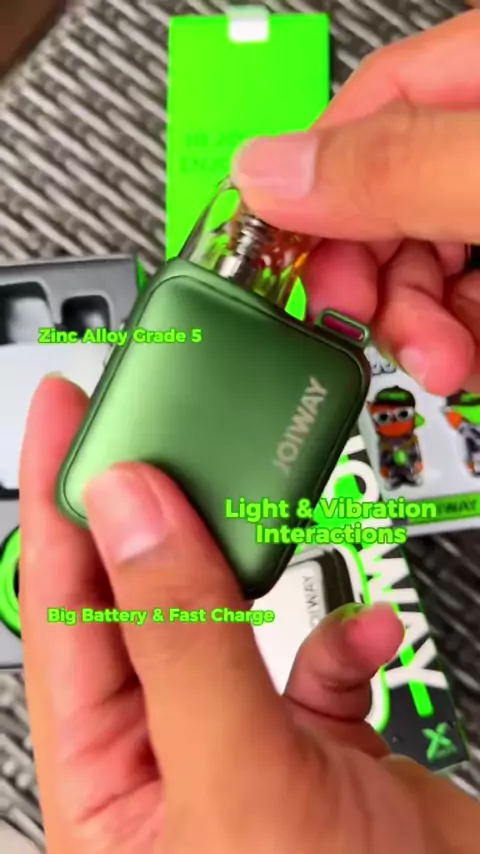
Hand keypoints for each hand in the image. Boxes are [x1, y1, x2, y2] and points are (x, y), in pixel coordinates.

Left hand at [19, 376, 479, 852]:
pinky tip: (360, 628)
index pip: (60, 609)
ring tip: (248, 496)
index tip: (68, 417)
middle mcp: (167, 756)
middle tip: (159, 424)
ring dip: (250, 561)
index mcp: (104, 781)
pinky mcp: (320, 742)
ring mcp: (246, 744)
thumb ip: (180, 639)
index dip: (60, 501)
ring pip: (231, 613)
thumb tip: (134, 513)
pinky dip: (344, 632)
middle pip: (143, 597)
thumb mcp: (231, 785)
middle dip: (153, 509)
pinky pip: (321, 657)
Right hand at [233, 10, 479, 396]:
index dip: (304, 197)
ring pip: (425, 271)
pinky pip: (468, 307)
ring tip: (442, 361)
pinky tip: (464, 360)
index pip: (355, 119)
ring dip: (417, 331)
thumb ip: (394, 168)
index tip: (275, 268)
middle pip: (383, 209)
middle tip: (366, 326)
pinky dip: (458, 342)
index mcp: (478, 76)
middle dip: (371, 285)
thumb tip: (267, 174)